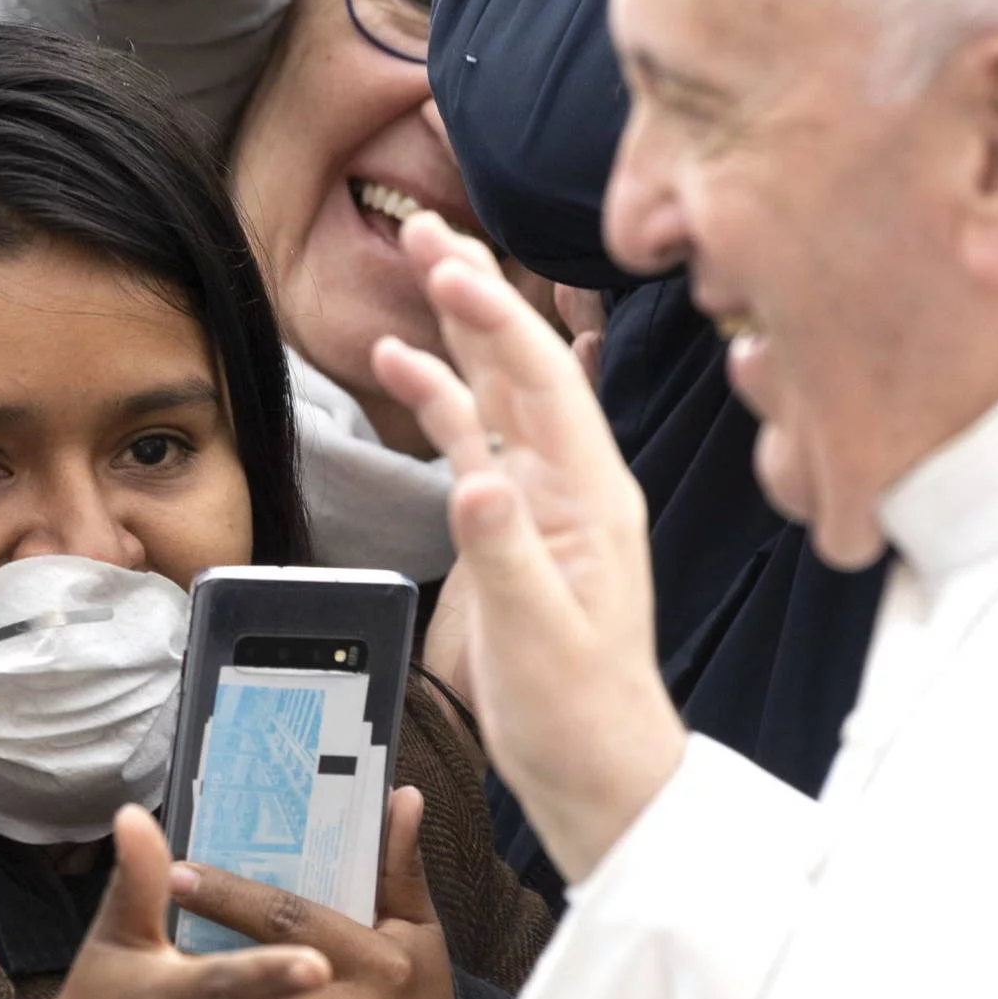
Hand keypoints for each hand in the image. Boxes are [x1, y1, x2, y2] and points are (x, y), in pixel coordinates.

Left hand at [170, 786, 455, 998]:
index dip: (231, 896)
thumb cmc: (418, 995)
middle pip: (251, 980)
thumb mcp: (419, 929)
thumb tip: (402, 795)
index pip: (291, 919)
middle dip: (195, 951)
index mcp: (376, 963)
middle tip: (143, 925)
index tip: (178, 873)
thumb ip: (400, 866)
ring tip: (145, 975)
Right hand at [370, 214, 685, 884]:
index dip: (496, 319)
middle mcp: (572, 483)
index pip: (542, 383)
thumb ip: (507, 554)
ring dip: (456, 327)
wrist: (596, 772)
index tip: (450, 266)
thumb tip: (476, 479)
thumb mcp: (543, 638)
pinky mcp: (509, 525)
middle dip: (475, 291)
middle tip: (423, 226)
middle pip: (520, 363)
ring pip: (495, 390)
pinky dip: (438, 393)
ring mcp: (541, 499)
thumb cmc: (580, 714)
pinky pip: (471, 440)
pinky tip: (401, 360)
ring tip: (415, 263)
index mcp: (593, 497)